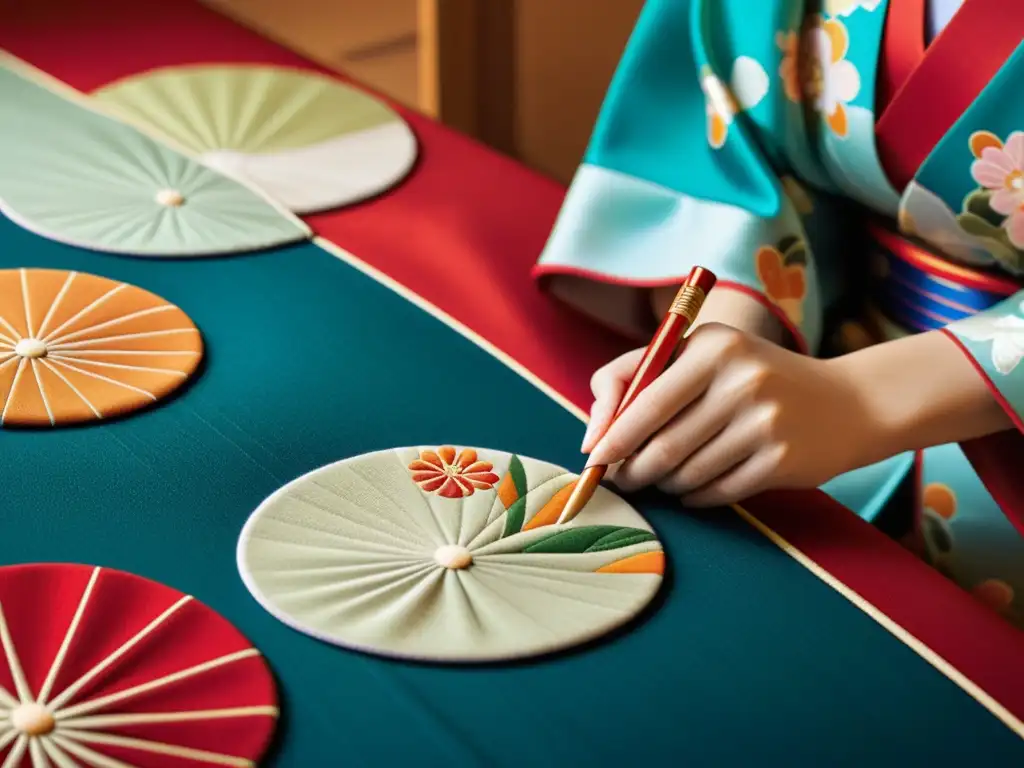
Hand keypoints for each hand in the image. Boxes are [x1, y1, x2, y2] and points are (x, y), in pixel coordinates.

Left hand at [582, 322, 875, 506]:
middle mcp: (741, 379)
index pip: (645, 401)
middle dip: (632, 470)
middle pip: (661, 446)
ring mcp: (764, 422)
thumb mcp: (703, 354)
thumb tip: (595, 433)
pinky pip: (716, 492)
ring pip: (686, 473)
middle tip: (622, 479)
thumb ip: (640, 375)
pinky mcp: (782, 460)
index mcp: (713, 346)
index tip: (594, 457)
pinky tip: (694, 487)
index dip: (612, 435)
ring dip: (665, 483)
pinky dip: (695, 496)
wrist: (847, 403)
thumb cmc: (753, 378)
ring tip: (664, 477)